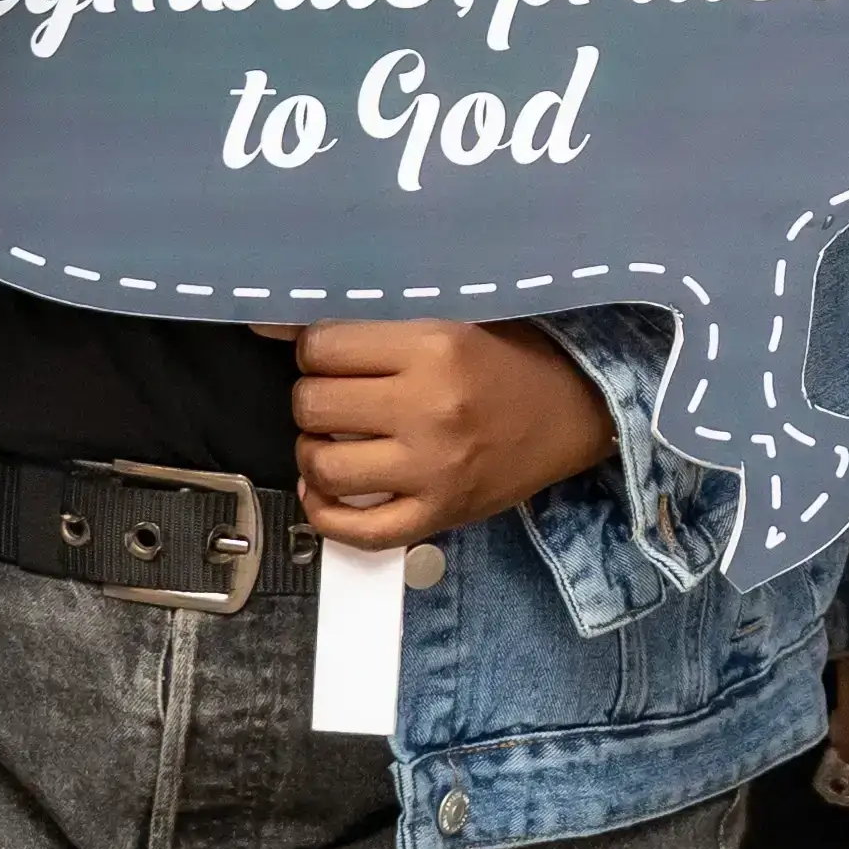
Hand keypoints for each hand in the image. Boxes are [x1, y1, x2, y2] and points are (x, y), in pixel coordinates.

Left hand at [284, 320, 615, 545]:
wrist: (576, 411)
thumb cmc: (510, 356)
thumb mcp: (449, 317)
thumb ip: (371, 321)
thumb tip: (271, 324)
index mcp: (434, 346)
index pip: (322, 347)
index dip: (315, 349)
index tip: (334, 354)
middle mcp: (430, 409)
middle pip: (313, 404)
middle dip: (314, 396)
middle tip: (340, 395)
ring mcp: (433, 470)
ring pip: (322, 466)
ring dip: (313, 451)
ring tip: (336, 439)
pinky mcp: (439, 515)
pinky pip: (357, 530)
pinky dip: (325, 513)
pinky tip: (327, 491)